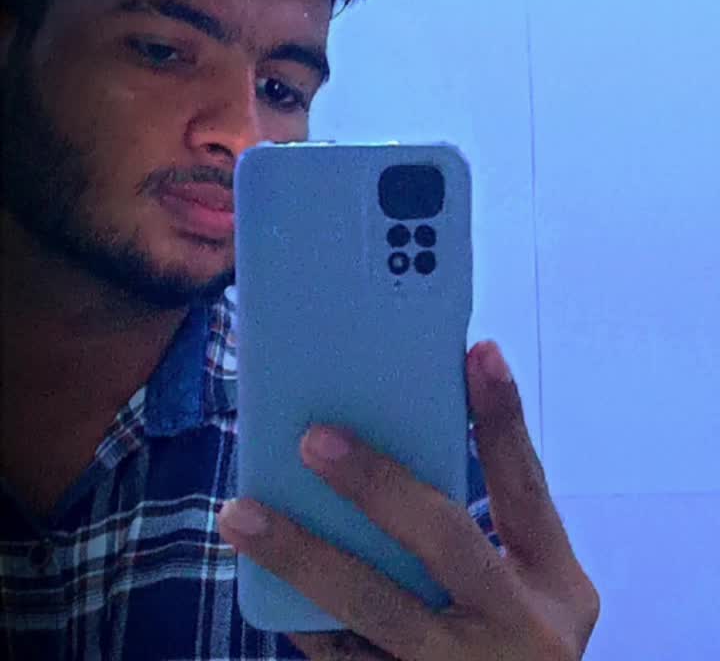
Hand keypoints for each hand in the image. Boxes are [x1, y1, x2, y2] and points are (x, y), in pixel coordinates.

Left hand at [218, 341, 599, 659]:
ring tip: (240, 514)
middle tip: (312, 439)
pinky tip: (263, 586)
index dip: (502, 419)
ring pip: (376, 609)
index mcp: (555, 585)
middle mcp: (520, 631)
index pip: (528, 487)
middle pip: (446, 540)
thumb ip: (478, 524)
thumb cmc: (513, 642)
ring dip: (303, 557)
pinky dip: (304, 621)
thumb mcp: (527, 587)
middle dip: (378, 484)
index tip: (478, 351)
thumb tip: (399, 429)